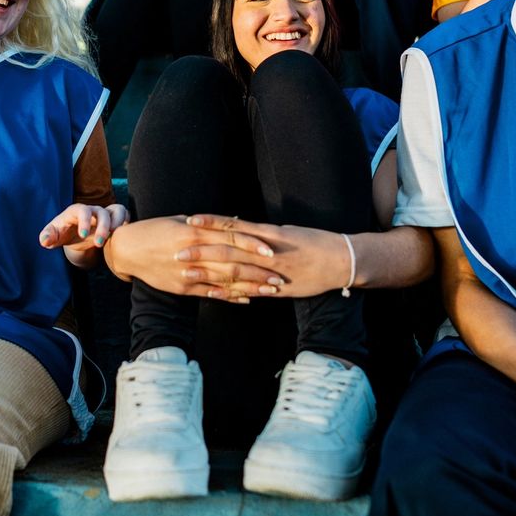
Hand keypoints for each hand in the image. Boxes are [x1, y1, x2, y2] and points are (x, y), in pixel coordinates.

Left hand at [40, 203, 129, 254]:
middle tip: (98, 244)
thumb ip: (48, 236)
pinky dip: (126, 222)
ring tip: (113, 236)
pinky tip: (120, 235)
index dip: (84, 221)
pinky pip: (125, 214)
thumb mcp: (54, 236)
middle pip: (102, 212)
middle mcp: (93, 210)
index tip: (83, 236)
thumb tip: (44, 241)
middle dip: (102, 228)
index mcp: (77, 211)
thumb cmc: (63, 233)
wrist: (75, 235)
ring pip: (117, 211)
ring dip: (117, 223)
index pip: (83, 210)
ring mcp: (105, 213)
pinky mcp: (114, 218)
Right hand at [102, 215, 283, 303]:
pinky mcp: (183, 288)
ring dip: (250, 287)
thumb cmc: (155, 230)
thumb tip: (236, 222)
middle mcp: (193, 253)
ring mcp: (188, 273)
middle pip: (233, 263)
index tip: (272, 252)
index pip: (230, 239)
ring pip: (225, 281)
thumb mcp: (180, 221)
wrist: (127, 249)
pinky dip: (230, 296)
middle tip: (280, 277)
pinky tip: (246, 299)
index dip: (252, 246)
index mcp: (194, 232)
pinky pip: (210, 293)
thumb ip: (208, 225)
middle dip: (258, 271)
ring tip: (270, 291)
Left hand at [178, 215, 352, 296]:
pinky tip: (213, 293)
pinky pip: (250, 286)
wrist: (341, 260)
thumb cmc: (315, 245)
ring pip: (234, 266)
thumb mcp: (288, 234)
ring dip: (208, 270)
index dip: (209, 224)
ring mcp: (270, 265)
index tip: (186, 222)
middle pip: (226, 246)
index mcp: (266, 233)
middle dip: (200, 250)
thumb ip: (264, 236)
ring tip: (184, 272)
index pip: (232, 226)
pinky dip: (230, 290)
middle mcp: (265, 248)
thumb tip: (244, 232)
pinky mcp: (278, 284)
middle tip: (174, 251)